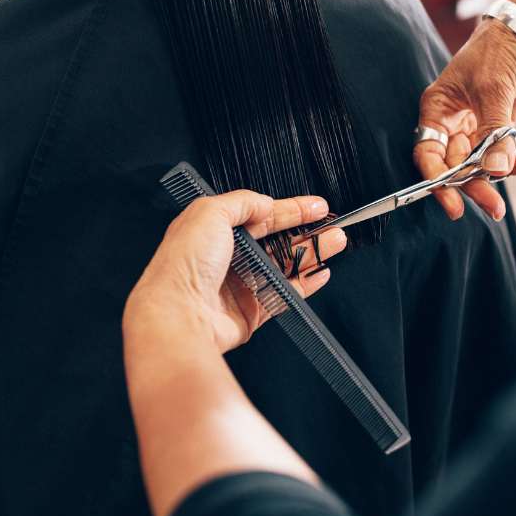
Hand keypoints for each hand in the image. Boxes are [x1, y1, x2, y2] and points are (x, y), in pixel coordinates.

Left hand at [124, 190, 346, 353]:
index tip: (316, 206)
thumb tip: (265, 202)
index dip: (289, 209)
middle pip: (275, 240)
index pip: (259, 215)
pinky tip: (321, 272)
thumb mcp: (210, 213)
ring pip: (284, 266)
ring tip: (336, 242)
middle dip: (306, 231)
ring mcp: (240, 285)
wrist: (178, 314)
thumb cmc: (184, 263)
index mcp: (214, 230)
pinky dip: (305, 284)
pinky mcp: (250, 311)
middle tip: (333, 225)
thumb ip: (241, 202)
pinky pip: (285, 295)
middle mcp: (227, 257)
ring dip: (311, 254)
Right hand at [415, 9, 515, 220]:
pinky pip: (501, 151)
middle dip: (473, 185)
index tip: (452, 202)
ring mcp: (476, 124)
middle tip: (491, 206)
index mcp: (437, 108)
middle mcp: (452, 120)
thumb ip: (494, 133)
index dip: (437, 179)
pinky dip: (513, 160)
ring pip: (479, 161)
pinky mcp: (499, 124)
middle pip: (455, 163)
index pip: (428, 152)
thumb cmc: (498, 48)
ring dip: (497, 174)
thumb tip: (495, 170)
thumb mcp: (492, 90)